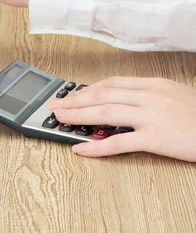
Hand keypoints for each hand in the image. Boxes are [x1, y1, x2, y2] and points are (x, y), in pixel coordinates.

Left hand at [48, 77, 195, 160]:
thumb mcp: (175, 95)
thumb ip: (149, 96)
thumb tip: (124, 102)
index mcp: (153, 85)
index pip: (112, 83)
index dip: (89, 89)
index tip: (73, 94)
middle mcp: (149, 96)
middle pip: (103, 94)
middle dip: (76, 99)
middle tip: (56, 105)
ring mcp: (151, 116)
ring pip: (106, 112)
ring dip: (79, 115)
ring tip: (61, 120)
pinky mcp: (155, 138)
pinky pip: (120, 143)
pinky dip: (97, 147)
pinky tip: (81, 149)